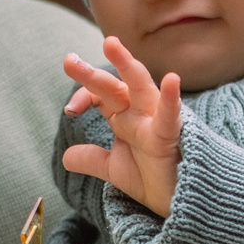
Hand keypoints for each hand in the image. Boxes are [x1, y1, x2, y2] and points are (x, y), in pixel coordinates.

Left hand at [61, 38, 182, 216]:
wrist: (178, 199)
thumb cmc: (152, 178)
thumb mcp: (114, 169)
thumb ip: (91, 159)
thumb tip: (65, 158)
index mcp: (125, 116)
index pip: (101, 95)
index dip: (84, 96)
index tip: (70, 110)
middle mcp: (139, 113)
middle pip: (113, 86)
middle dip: (91, 74)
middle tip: (68, 60)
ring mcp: (155, 121)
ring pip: (140, 87)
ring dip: (126, 65)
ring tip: (110, 43)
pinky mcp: (171, 136)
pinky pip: (170, 116)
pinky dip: (170, 99)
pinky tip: (172, 79)